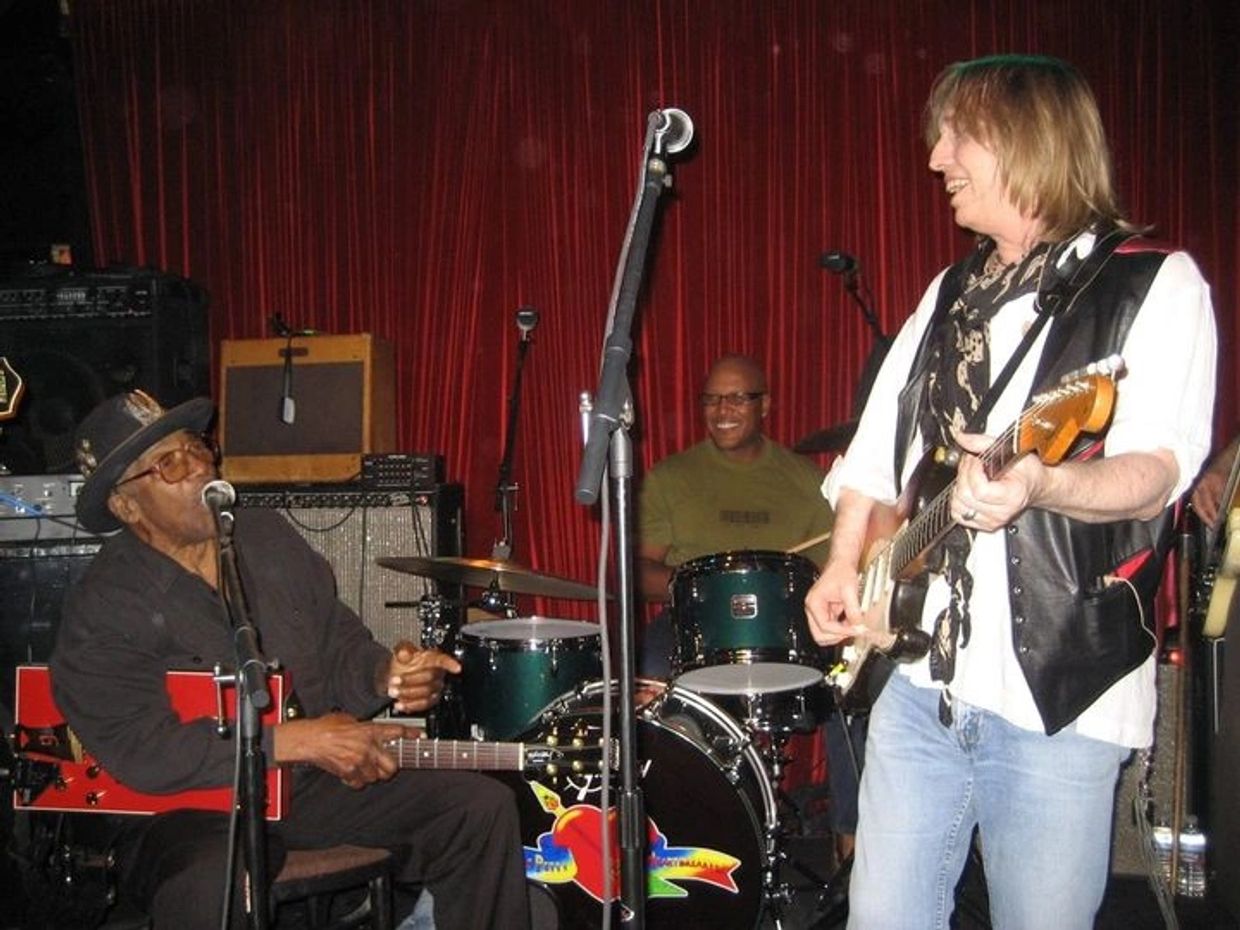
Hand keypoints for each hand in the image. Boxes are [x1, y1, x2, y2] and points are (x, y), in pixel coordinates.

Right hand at [273, 713, 404, 788]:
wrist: (309, 739)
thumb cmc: (326, 727)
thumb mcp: (350, 720)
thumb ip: (365, 727)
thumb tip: (372, 732)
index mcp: (370, 730)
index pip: (397, 731)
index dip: (411, 734)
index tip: (420, 736)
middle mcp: (368, 747)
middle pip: (392, 766)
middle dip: (390, 768)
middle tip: (386, 765)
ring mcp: (359, 761)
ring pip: (376, 777)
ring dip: (372, 774)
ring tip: (363, 767)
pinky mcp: (349, 773)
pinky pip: (360, 783)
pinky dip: (357, 781)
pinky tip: (352, 772)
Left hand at [385, 641, 460, 713]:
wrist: (396, 678)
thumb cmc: (403, 663)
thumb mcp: (401, 651)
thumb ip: (403, 650)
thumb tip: (405, 653)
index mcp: (432, 658)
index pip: (443, 660)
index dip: (450, 664)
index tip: (456, 668)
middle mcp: (436, 673)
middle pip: (430, 677)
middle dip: (410, 680)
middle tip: (395, 680)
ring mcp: (434, 688)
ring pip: (427, 693)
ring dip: (408, 693)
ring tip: (394, 691)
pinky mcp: (429, 700)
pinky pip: (424, 705)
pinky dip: (411, 705)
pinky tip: (400, 703)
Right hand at [804, 557, 865, 646]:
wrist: (842, 563)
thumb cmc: (841, 571)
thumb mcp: (850, 591)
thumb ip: (854, 611)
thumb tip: (859, 626)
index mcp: (814, 603)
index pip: (824, 626)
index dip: (841, 631)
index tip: (855, 630)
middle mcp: (813, 609)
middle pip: (820, 635)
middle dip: (837, 636)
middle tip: (853, 631)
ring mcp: (818, 612)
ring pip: (825, 634)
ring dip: (839, 634)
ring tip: (853, 626)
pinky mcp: (825, 613)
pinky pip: (831, 628)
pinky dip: (842, 629)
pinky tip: (851, 622)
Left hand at [950, 430, 1042, 530]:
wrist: (1036, 486)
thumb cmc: (1028, 471)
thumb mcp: (1011, 451)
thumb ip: (983, 442)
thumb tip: (962, 437)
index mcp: (1012, 496)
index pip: (979, 490)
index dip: (972, 471)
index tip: (977, 459)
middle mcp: (1002, 513)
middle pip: (965, 496)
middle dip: (964, 474)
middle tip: (972, 463)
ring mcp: (992, 521)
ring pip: (958, 506)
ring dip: (959, 486)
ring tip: (971, 475)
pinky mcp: (983, 524)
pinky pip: (958, 514)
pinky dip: (959, 500)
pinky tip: (969, 488)